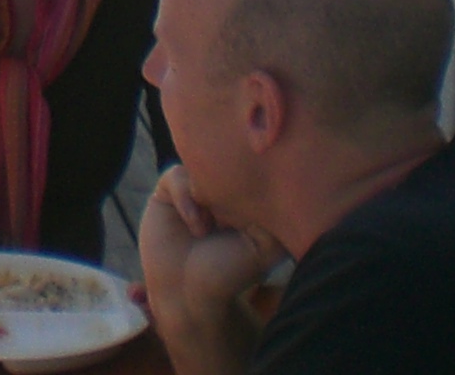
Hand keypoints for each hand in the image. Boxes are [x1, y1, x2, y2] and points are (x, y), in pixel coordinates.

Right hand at [136, 167, 278, 365]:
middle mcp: (219, 189)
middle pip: (226, 161)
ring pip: (201, 166)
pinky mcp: (168, 191)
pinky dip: (186, 197)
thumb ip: (278, 216)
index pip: (251, 169)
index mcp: (244, 198)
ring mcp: (193, 188)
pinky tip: (196, 226)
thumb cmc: (229, 273)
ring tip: (208, 228)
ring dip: (207, 193)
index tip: (255, 202)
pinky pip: (177, 176)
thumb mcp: (265, 247)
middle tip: (230, 215)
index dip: (254, 178)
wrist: (188, 294)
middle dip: (229, 181)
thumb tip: (287, 185)